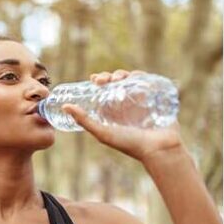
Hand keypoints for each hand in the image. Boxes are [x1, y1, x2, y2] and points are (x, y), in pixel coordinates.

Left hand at [62, 69, 184, 162]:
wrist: (158, 149)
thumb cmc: (129, 144)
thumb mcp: (102, 132)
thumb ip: (84, 121)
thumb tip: (64, 106)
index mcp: (112, 111)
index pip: (103, 90)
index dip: (98, 81)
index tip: (94, 79)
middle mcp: (125, 104)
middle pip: (115, 82)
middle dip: (109, 76)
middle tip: (105, 79)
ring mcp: (140, 100)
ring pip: (130, 79)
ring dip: (122, 74)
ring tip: (118, 78)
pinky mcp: (154, 98)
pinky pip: (147, 81)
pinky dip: (140, 75)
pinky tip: (134, 76)